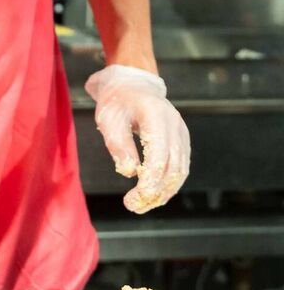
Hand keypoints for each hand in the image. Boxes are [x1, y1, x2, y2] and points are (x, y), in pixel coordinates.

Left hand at [84, 64, 189, 213]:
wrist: (132, 84)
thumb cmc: (117, 102)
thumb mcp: (108, 120)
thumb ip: (119, 145)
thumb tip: (129, 172)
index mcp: (155, 114)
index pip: (160, 154)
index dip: (150, 180)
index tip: (135, 198)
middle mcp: (174, 124)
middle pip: (173, 166)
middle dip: (155, 191)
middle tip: (133, 205)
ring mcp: (181, 132)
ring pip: (180, 170)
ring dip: (163, 192)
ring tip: (140, 205)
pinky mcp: (182, 141)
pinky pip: (180, 167)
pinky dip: (167, 184)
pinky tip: (151, 194)